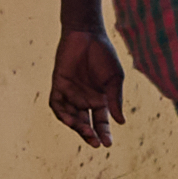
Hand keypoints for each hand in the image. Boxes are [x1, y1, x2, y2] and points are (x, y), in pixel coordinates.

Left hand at [49, 28, 122, 148]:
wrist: (87, 34)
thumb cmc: (104, 54)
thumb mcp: (114, 79)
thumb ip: (115, 100)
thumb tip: (120, 122)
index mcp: (100, 99)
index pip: (101, 122)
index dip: (104, 133)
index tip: (108, 144)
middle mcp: (84, 99)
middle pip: (85, 123)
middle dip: (89, 134)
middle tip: (94, 142)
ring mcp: (70, 93)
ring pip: (70, 116)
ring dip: (76, 126)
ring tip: (84, 130)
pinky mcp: (59, 84)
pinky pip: (57, 104)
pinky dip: (62, 113)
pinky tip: (70, 120)